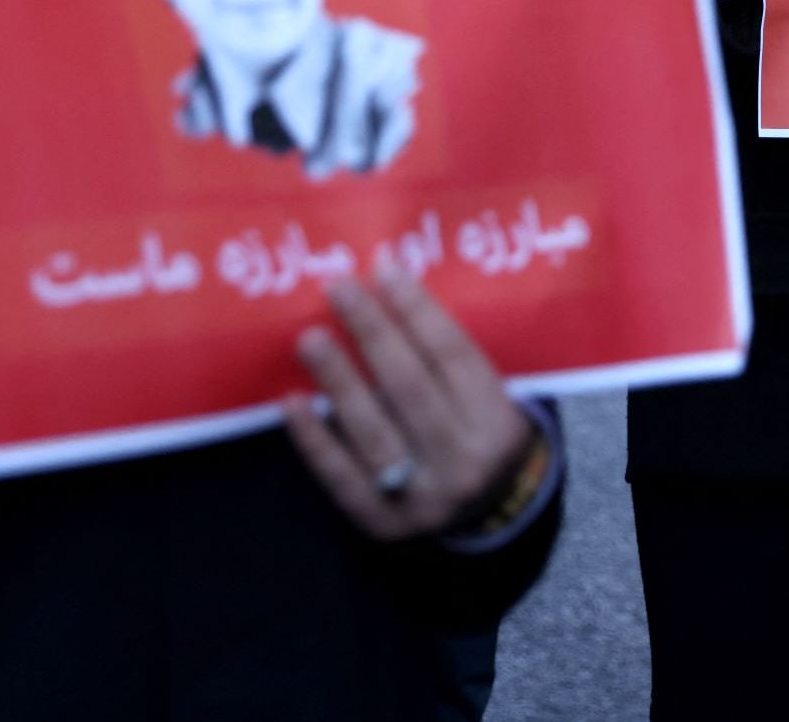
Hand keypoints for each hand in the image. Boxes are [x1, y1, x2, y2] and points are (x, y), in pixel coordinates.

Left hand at [282, 269, 534, 542]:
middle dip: (372, 332)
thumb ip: (445, 352)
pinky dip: (314, 437)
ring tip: (308, 338)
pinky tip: (291, 401)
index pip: (453, 356)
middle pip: (411, 387)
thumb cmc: (479, 431)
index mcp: (497, 423)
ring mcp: (422, 497)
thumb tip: (387, 283)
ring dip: (337, 380)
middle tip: (338, 288)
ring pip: (374, 430)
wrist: (491, 512)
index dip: (417, 309)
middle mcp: (463, 461)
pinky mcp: (381, 522)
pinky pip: (341, 475)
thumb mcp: (485, 393)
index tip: (383, 268)